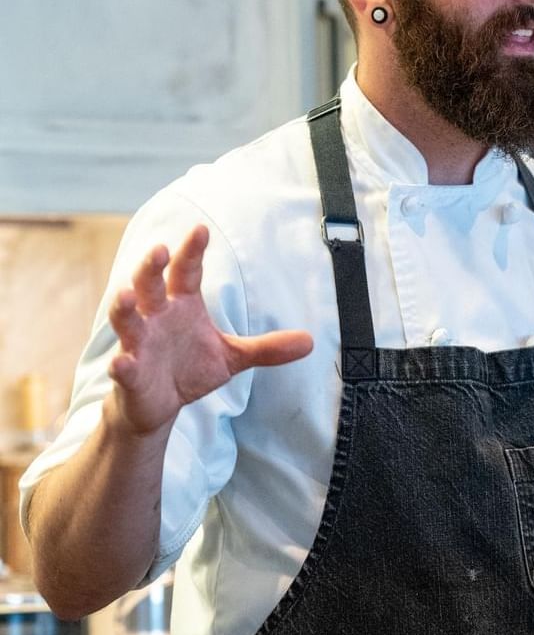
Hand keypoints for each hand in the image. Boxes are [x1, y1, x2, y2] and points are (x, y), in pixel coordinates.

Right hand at [106, 224, 313, 435]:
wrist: (159, 404)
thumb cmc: (190, 369)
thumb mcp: (232, 356)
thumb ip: (266, 348)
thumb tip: (310, 341)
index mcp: (181, 306)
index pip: (186, 272)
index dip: (192, 252)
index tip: (201, 230)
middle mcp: (156, 318)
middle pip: (148, 285)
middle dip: (151, 268)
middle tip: (159, 249)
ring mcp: (138, 343)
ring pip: (126, 318)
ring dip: (124, 306)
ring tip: (127, 294)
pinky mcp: (129, 373)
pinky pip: (123, 366)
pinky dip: (121, 364)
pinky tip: (121, 363)